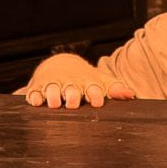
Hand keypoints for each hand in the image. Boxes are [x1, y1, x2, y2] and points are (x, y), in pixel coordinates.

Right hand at [14, 52, 133, 109]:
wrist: (60, 64)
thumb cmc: (84, 78)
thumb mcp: (99, 81)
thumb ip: (115, 88)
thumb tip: (131, 95)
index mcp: (86, 83)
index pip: (92, 89)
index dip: (95, 95)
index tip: (97, 102)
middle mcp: (70, 84)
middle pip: (71, 90)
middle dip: (72, 96)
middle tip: (72, 103)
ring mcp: (53, 85)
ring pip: (52, 90)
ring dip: (53, 96)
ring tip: (54, 103)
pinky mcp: (38, 88)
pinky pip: (35, 93)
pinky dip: (35, 97)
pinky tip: (36, 101)